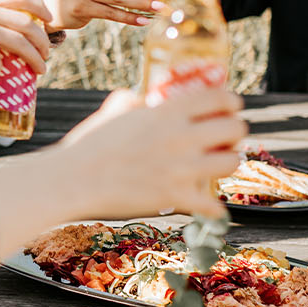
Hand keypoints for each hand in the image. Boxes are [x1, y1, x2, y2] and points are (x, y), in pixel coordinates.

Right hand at [58, 88, 246, 217]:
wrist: (72, 181)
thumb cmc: (88, 146)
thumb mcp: (111, 113)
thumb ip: (129, 101)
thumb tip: (136, 98)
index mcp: (166, 112)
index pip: (219, 97)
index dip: (231, 101)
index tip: (231, 107)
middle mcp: (180, 137)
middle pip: (234, 128)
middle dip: (235, 132)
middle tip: (226, 138)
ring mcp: (180, 169)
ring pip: (232, 163)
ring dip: (228, 163)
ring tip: (218, 166)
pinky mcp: (175, 199)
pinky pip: (213, 206)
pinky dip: (214, 209)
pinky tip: (209, 207)